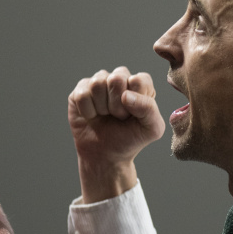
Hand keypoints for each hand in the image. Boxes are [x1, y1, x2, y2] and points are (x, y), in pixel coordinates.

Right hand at [68, 67, 164, 201]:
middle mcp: (120, 78)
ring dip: (101, 108)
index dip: (135, 101)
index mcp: (141, 84)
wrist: (105, 155)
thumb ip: (149, 109)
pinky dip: (87, 111)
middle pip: (116, 78)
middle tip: (118, 117)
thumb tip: (125, 95)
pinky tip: (92, 116)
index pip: (138, 80)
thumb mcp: (151, 129)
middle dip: (116, 105)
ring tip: (105, 116)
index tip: (133, 115)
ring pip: (96, 84)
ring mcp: (99, 82)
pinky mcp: (81, 90)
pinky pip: (81, 94)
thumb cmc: (130, 139)